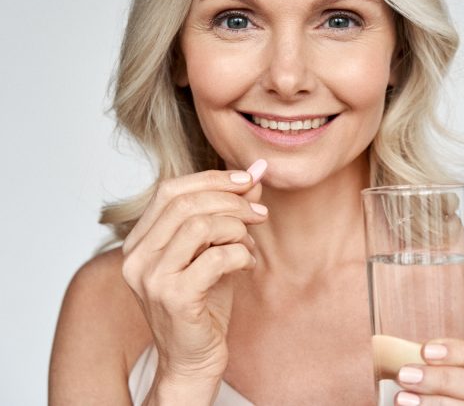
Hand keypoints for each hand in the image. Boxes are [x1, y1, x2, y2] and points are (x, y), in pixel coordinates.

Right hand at [121, 160, 267, 386]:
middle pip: (185, 203)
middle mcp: (136, 257)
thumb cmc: (203, 303)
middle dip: (231, 201)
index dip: (211, 179)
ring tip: (249, 242)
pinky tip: (246, 265)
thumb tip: (257, 171)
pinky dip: (240, 254)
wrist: (193, 359)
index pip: (169, 189)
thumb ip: (229, 210)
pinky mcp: (173, 298)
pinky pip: (215, 258)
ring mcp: (151, 278)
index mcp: (139, 241)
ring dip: (236, 227)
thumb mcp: (215, 249)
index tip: (247, 181)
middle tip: (260, 213)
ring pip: (199, 225)